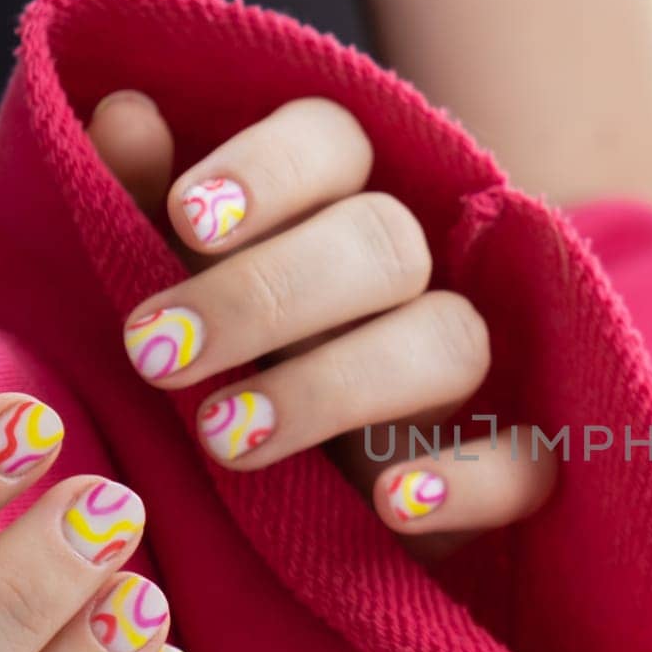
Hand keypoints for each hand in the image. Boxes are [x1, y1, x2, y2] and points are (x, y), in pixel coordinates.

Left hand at [88, 92, 555, 549]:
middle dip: (266, 293)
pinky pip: (528, 461)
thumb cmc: (218, 395)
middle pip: (386, 240)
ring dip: (336, 385)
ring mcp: (469, 380)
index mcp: (326, 216)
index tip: (189, 219)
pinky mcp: (509, 474)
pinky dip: (469, 480)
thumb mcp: (167, 305)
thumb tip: (123, 115)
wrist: (290, 537)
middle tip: (156, 355)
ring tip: (224, 441)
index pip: (332, 140)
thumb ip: (136, 215)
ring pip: (452, 340)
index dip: (268, 168)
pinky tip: (389, 502)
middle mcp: (410, 284)